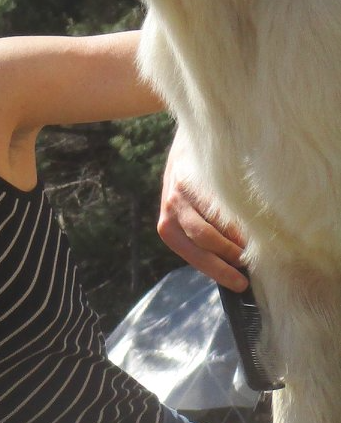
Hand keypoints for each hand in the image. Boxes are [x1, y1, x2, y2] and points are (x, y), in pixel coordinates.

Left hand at [157, 136, 248, 291]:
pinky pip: (222, 198)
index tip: (239, 283)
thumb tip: (231, 265)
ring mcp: (185, 187)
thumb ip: (200, 233)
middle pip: (202, 238)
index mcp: (168, 223)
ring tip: (254, 242)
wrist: (190, 139)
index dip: (217, 270)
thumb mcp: (188, 211)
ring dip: (236, 235)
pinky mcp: (200, 171)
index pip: (192, 253)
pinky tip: (252, 218)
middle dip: (229, 255)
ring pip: (214, 219)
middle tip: (250, 263)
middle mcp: (171, 205)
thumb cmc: (195, 186)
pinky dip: (239, 213)